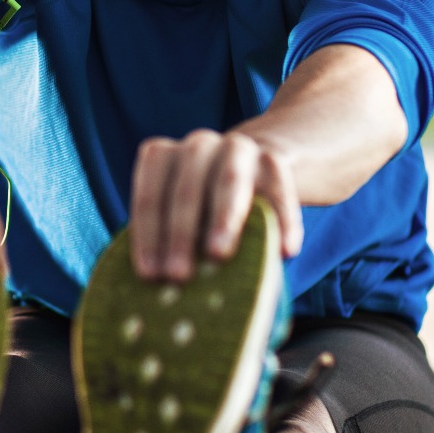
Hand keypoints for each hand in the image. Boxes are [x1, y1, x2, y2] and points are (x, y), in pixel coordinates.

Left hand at [130, 129, 303, 280]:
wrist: (250, 172)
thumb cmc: (202, 208)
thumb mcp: (181, 214)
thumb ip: (171, 239)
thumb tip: (165, 287)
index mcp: (162, 157)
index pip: (149, 195)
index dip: (147, 235)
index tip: (149, 274)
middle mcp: (196, 146)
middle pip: (186, 189)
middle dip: (180, 232)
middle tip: (178, 274)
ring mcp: (237, 148)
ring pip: (229, 181)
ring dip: (222, 218)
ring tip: (218, 255)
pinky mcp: (273, 159)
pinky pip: (278, 188)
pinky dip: (283, 219)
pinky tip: (286, 252)